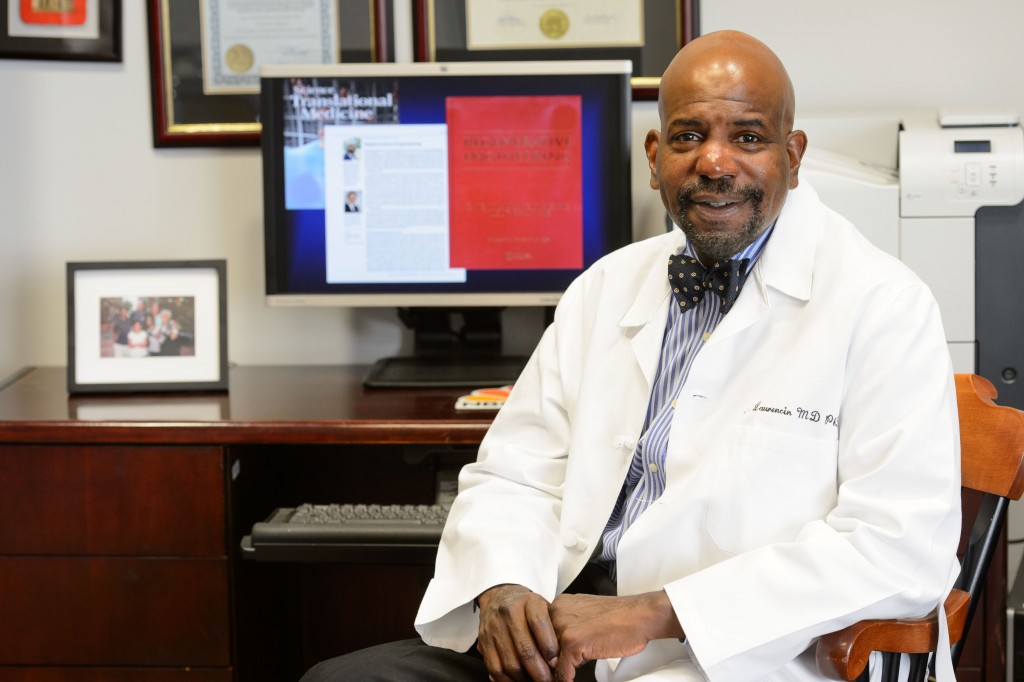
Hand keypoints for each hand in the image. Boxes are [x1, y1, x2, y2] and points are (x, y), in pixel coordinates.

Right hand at [476, 584, 559, 680]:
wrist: (499, 597)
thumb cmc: (528, 607)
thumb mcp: (544, 607)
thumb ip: (553, 628)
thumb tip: (560, 659)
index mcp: (528, 602)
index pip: (539, 623)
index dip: (550, 647)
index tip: (557, 663)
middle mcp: (509, 613)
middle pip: (525, 649)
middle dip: (540, 672)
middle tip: (550, 681)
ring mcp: (494, 628)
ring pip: (511, 663)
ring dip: (526, 679)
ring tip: (537, 681)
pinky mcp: (484, 642)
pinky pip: (496, 669)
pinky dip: (509, 680)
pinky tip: (520, 680)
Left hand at [548, 591, 683, 680]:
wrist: (640, 615)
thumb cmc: (620, 616)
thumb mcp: (586, 614)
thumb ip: (568, 626)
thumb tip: (556, 651)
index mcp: (559, 604)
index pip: (542, 632)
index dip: (548, 650)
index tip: (551, 662)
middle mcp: (557, 612)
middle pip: (543, 646)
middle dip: (551, 662)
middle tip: (559, 671)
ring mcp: (564, 627)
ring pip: (550, 660)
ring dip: (558, 671)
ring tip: (566, 675)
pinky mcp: (572, 642)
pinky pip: (562, 671)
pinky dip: (566, 679)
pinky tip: (573, 679)